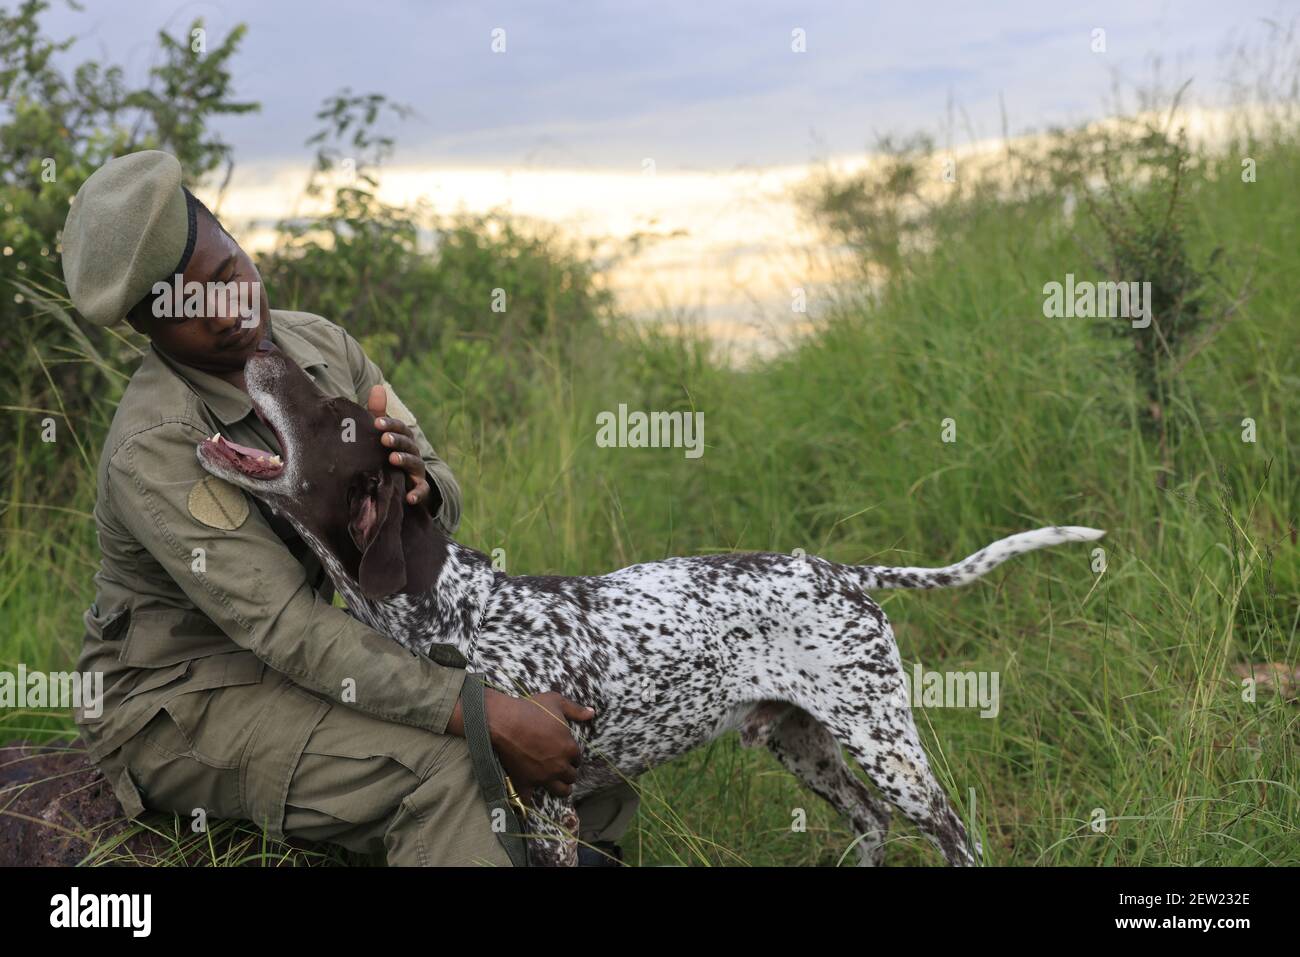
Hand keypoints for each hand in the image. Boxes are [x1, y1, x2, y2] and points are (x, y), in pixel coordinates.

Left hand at [367, 384, 431, 507]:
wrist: (406, 484)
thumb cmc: (389, 454)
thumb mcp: (383, 435)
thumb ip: (379, 413)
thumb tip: (376, 386)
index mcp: (404, 439)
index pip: (400, 428)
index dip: (390, 424)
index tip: (377, 423)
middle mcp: (413, 453)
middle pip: (408, 444)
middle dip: (397, 440)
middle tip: (384, 439)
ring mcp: (417, 471)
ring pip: (414, 464)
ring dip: (405, 460)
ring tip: (393, 459)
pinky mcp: (419, 489)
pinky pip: (421, 491)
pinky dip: (417, 494)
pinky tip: (409, 497)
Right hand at [449, 689, 594, 802]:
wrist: (504, 721)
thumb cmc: (530, 709)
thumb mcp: (556, 702)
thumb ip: (575, 709)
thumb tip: (592, 713)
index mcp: (569, 748)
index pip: (577, 759)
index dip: (572, 756)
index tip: (567, 754)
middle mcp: (559, 766)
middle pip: (571, 777)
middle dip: (568, 773)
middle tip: (563, 770)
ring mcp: (543, 777)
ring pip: (560, 791)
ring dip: (561, 789)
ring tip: (559, 787)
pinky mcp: (525, 783)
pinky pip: (529, 799)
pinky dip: (530, 800)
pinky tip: (530, 799)